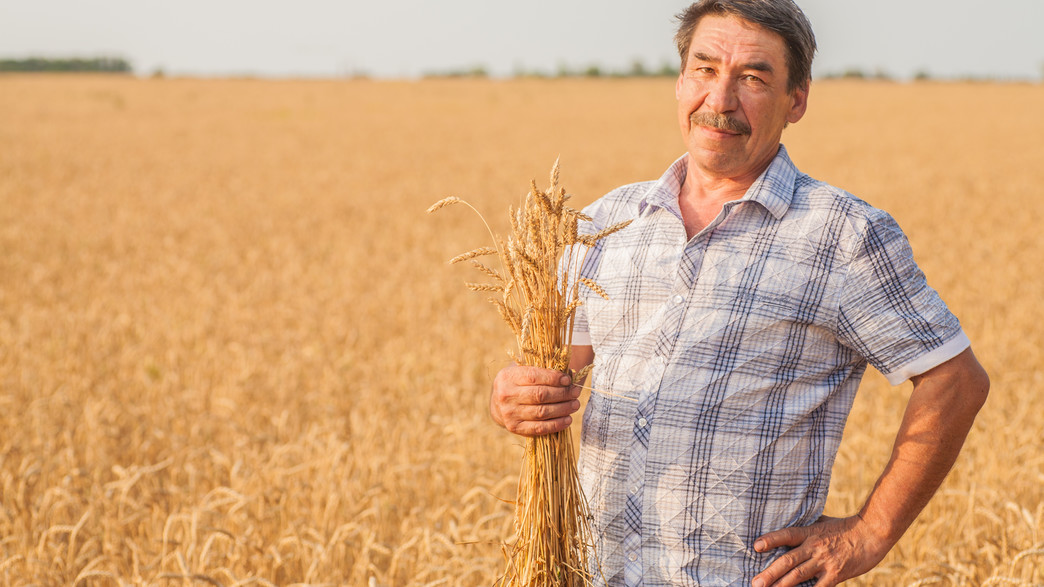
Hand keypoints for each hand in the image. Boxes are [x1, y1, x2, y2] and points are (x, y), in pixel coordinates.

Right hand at [490, 365, 580, 436]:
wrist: (497, 405)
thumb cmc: (516, 384)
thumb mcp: (521, 371)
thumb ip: (540, 369)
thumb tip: (568, 372)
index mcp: (508, 377)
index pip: (534, 377)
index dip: (554, 378)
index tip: (568, 380)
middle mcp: (506, 395)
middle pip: (540, 395)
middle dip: (562, 393)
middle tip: (576, 392)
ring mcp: (509, 413)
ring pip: (542, 412)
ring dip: (562, 409)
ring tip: (575, 404)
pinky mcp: (515, 428)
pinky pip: (539, 428)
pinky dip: (556, 425)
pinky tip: (567, 420)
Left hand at [751, 515, 892, 586]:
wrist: (872, 533)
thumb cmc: (846, 527)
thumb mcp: (822, 522)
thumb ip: (806, 528)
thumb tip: (790, 525)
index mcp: (809, 533)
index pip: (786, 535)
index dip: (771, 540)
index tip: (756, 546)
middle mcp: (814, 547)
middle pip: (788, 560)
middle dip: (769, 573)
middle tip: (755, 583)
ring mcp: (824, 562)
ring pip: (799, 575)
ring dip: (781, 585)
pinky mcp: (836, 574)